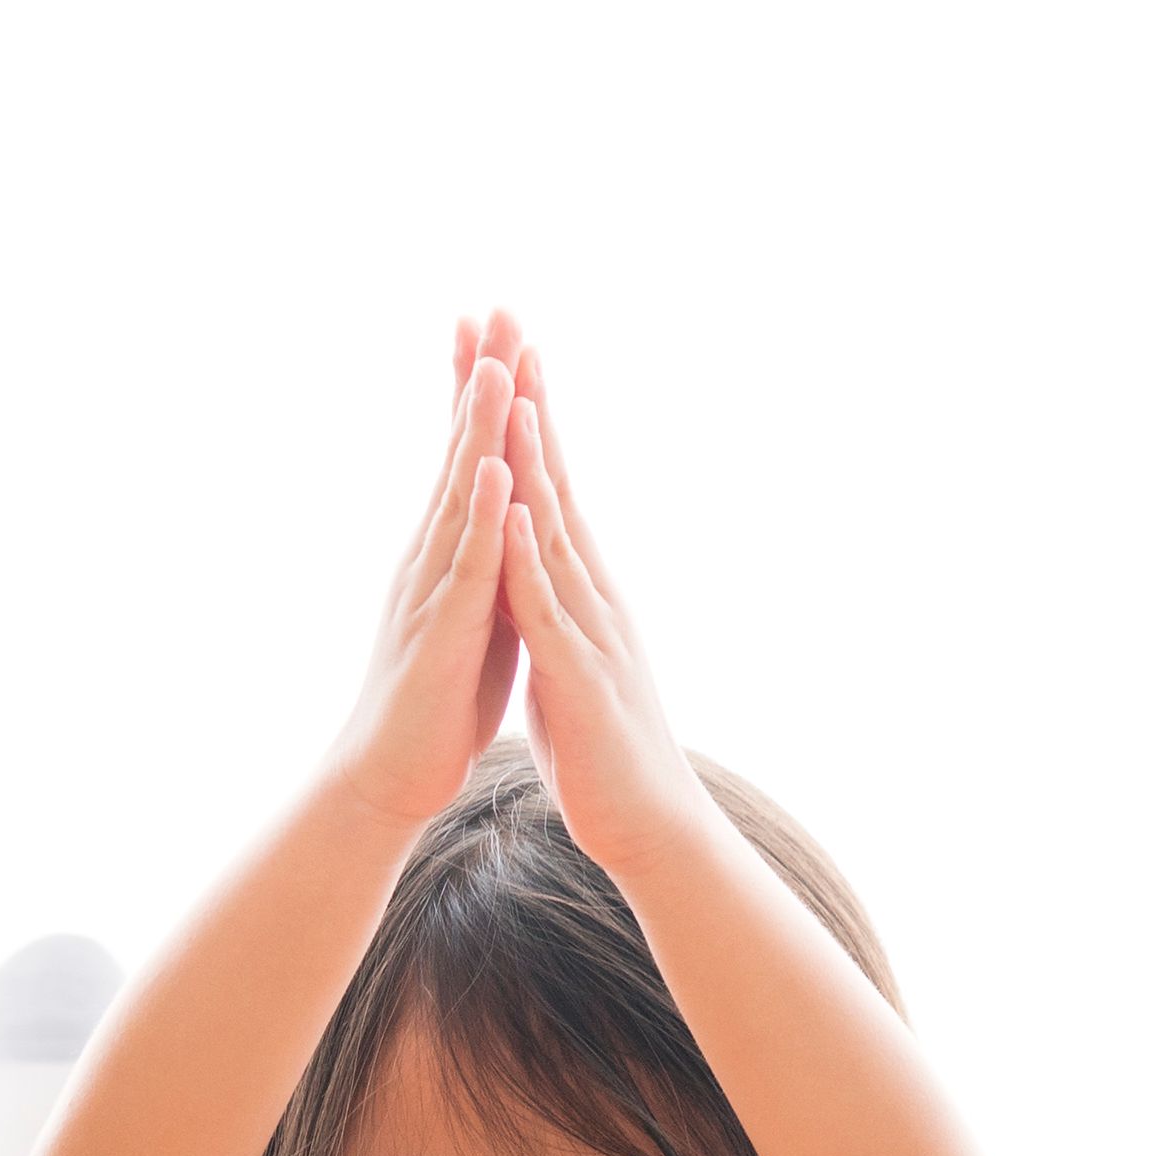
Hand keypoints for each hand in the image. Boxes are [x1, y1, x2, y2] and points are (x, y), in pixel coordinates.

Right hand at [324, 319, 525, 825]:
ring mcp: (433, 586)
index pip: (467, 454)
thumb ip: (487, 562)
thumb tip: (506, 520)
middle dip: (477, 381)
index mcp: (449, 550)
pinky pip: (466, 565)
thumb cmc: (438, 700)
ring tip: (496, 368)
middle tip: (493, 309)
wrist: (392, 774)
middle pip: (459, 450)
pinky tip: (494, 475)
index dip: (481, 393)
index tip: (496, 329)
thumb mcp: (476, 612)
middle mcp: (433, 553)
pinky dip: (481, 518)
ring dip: (478, 431)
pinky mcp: (443, 629)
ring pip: (460, 494)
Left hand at [491, 325, 711, 867]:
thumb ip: (553, 608)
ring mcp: (591, 630)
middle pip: (555, 484)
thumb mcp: (569, 658)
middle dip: (531, 407)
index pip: (548, 487)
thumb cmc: (602, 750)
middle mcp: (592, 593)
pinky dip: (530, 559)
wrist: (649, 826)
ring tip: (513, 396)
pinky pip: (549, 608)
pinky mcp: (580, 675)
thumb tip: (538, 570)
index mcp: (580, 590)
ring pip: (556, 532)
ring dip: (533, 464)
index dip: (525, 420)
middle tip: (516, 330)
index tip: (506, 352)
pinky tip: (512, 516)